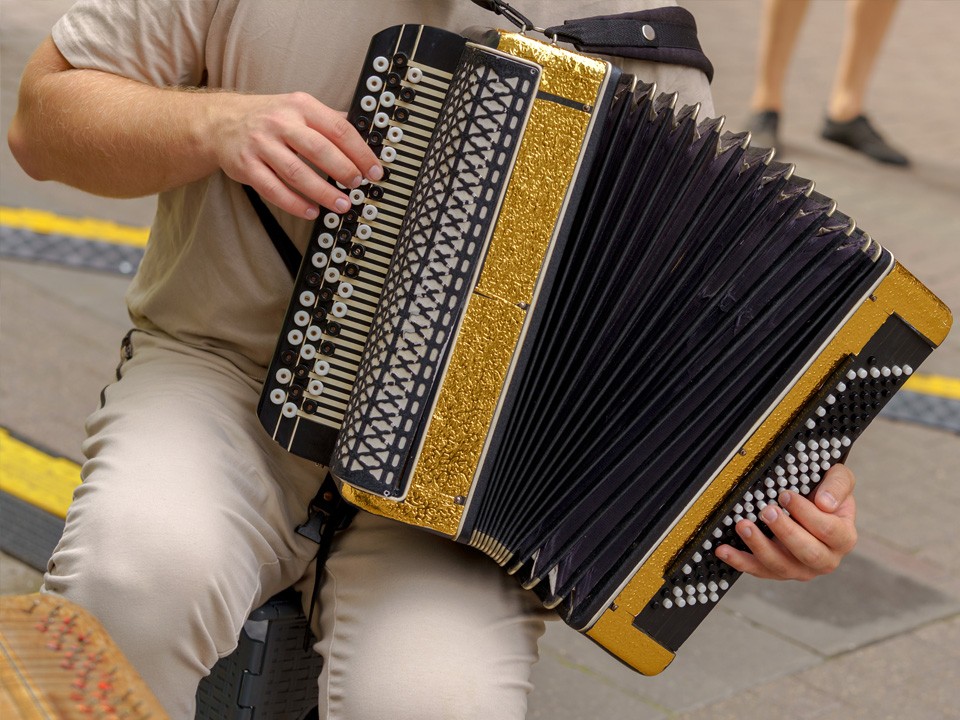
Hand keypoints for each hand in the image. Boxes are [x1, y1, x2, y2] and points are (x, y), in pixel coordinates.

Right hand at [210, 91, 381, 219]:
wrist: (222, 122)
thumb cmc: (269, 117)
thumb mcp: (299, 107)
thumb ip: (330, 120)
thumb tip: (366, 135)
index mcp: (301, 106)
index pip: (338, 129)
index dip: (360, 152)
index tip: (374, 170)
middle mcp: (280, 123)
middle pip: (319, 150)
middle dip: (344, 171)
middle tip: (358, 186)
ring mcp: (261, 145)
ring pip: (297, 173)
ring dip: (323, 193)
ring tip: (342, 204)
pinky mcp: (247, 166)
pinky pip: (274, 190)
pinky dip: (295, 203)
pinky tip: (312, 211)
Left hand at [715, 464, 856, 579]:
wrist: (812, 506)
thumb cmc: (826, 493)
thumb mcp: (839, 479)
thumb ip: (838, 485)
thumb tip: (825, 503)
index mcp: (843, 538)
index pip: (828, 530)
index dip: (807, 513)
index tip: (786, 495)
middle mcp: (825, 559)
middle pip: (808, 553)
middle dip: (785, 532)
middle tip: (767, 511)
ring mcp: (800, 569)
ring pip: (781, 566)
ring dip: (759, 546)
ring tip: (743, 525)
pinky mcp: (777, 571)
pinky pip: (758, 570)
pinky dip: (739, 560)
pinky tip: (723, 549)